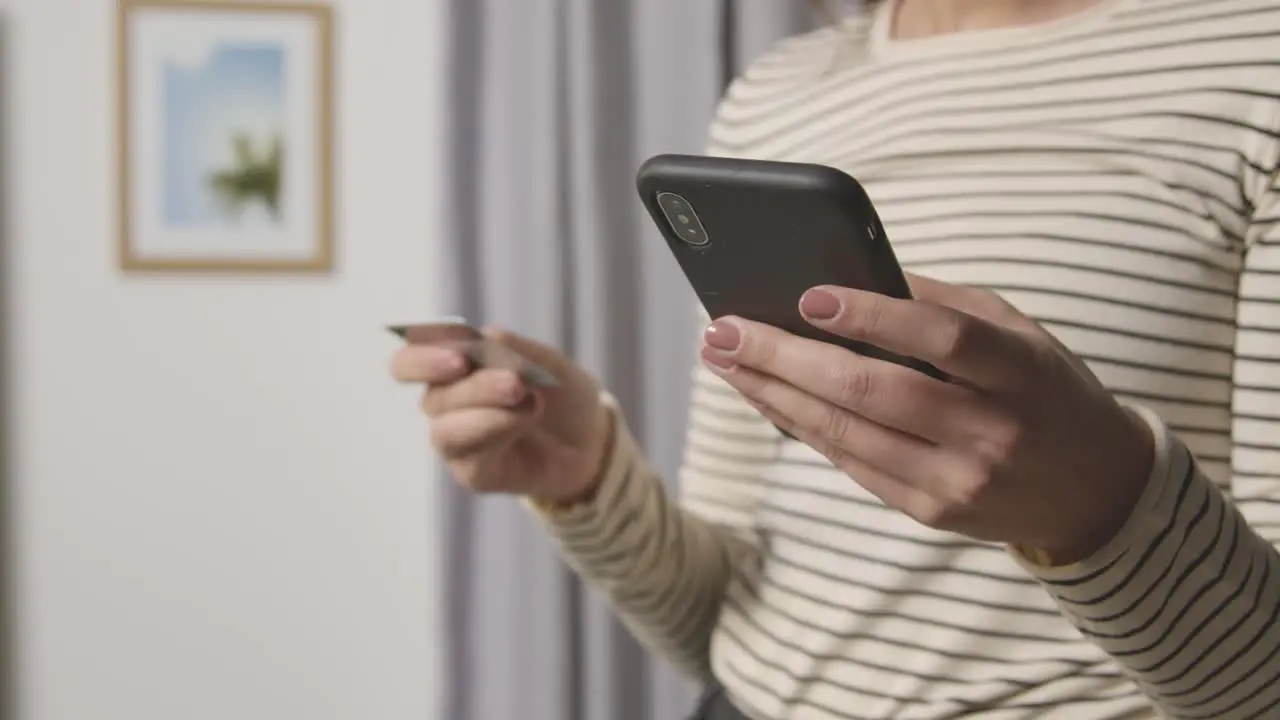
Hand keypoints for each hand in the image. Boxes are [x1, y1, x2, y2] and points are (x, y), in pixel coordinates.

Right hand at [390, 328, 611, 503]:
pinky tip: (527, 416)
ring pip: (447, 429)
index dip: (423, 354)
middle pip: (432, 396)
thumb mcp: (548, 362)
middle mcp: (444, 406)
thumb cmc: (559, 395)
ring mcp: (456, 442)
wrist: (591, 440)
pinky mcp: (472, 473)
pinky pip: (471, 455)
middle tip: (511, 379)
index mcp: (448, 371)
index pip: (409, 363)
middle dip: (473, 385)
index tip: (458, 346)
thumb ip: (517, 349)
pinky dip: (500, 430)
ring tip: (526, 396)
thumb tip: (486, 336)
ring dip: (487, 409)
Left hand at [700, 273, 1154, 563]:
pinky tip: (766, 396)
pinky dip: (802, 426)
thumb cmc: (1046, 390)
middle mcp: (990, 431)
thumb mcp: (1019, 332)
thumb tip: (850, 274)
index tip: (809, 294)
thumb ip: (942, 304)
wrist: (1098, 492)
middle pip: (872, 391)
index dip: (872, 315)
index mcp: (1019, 370)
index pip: (940, 338)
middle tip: (725, 329)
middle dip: (786, 358)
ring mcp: (959, 480)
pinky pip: (852, 464)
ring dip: (774, 395)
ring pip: (847, 433)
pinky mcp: (932, 513)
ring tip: (725, 359)